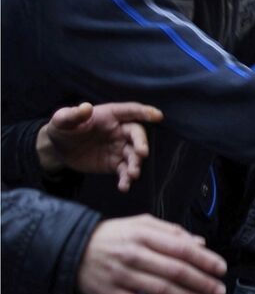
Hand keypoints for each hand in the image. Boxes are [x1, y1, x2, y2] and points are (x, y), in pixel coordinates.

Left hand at [37, 102, 162, 191]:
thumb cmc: (63, 128)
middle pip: (137, 134)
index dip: (144, 112)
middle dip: (141, 143)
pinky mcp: (114, 163)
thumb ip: (73, 114)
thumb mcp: (62, 119)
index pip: (131, 111)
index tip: (157, 116)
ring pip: (133, 155)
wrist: (57, 149)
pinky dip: (126, 179)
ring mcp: (119, 147)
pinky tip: (124, 186)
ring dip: (136, 164)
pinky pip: (124, 171)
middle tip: (142, 153)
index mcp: (111, 115)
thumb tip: (86, 107)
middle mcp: (119, 130)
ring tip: (133, 174)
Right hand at [76, 215, 227, 293]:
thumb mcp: (141, 224)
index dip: (204, 259)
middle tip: (220, 292)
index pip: (182, 248)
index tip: (221, 269)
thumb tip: (200, 243)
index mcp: (145, 234)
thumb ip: (171, 232)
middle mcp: (135, 254)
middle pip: (175, 271)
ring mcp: (122, 276)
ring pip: (160, 290)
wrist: (71, 250)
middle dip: (201, 283)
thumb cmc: (113, 236)